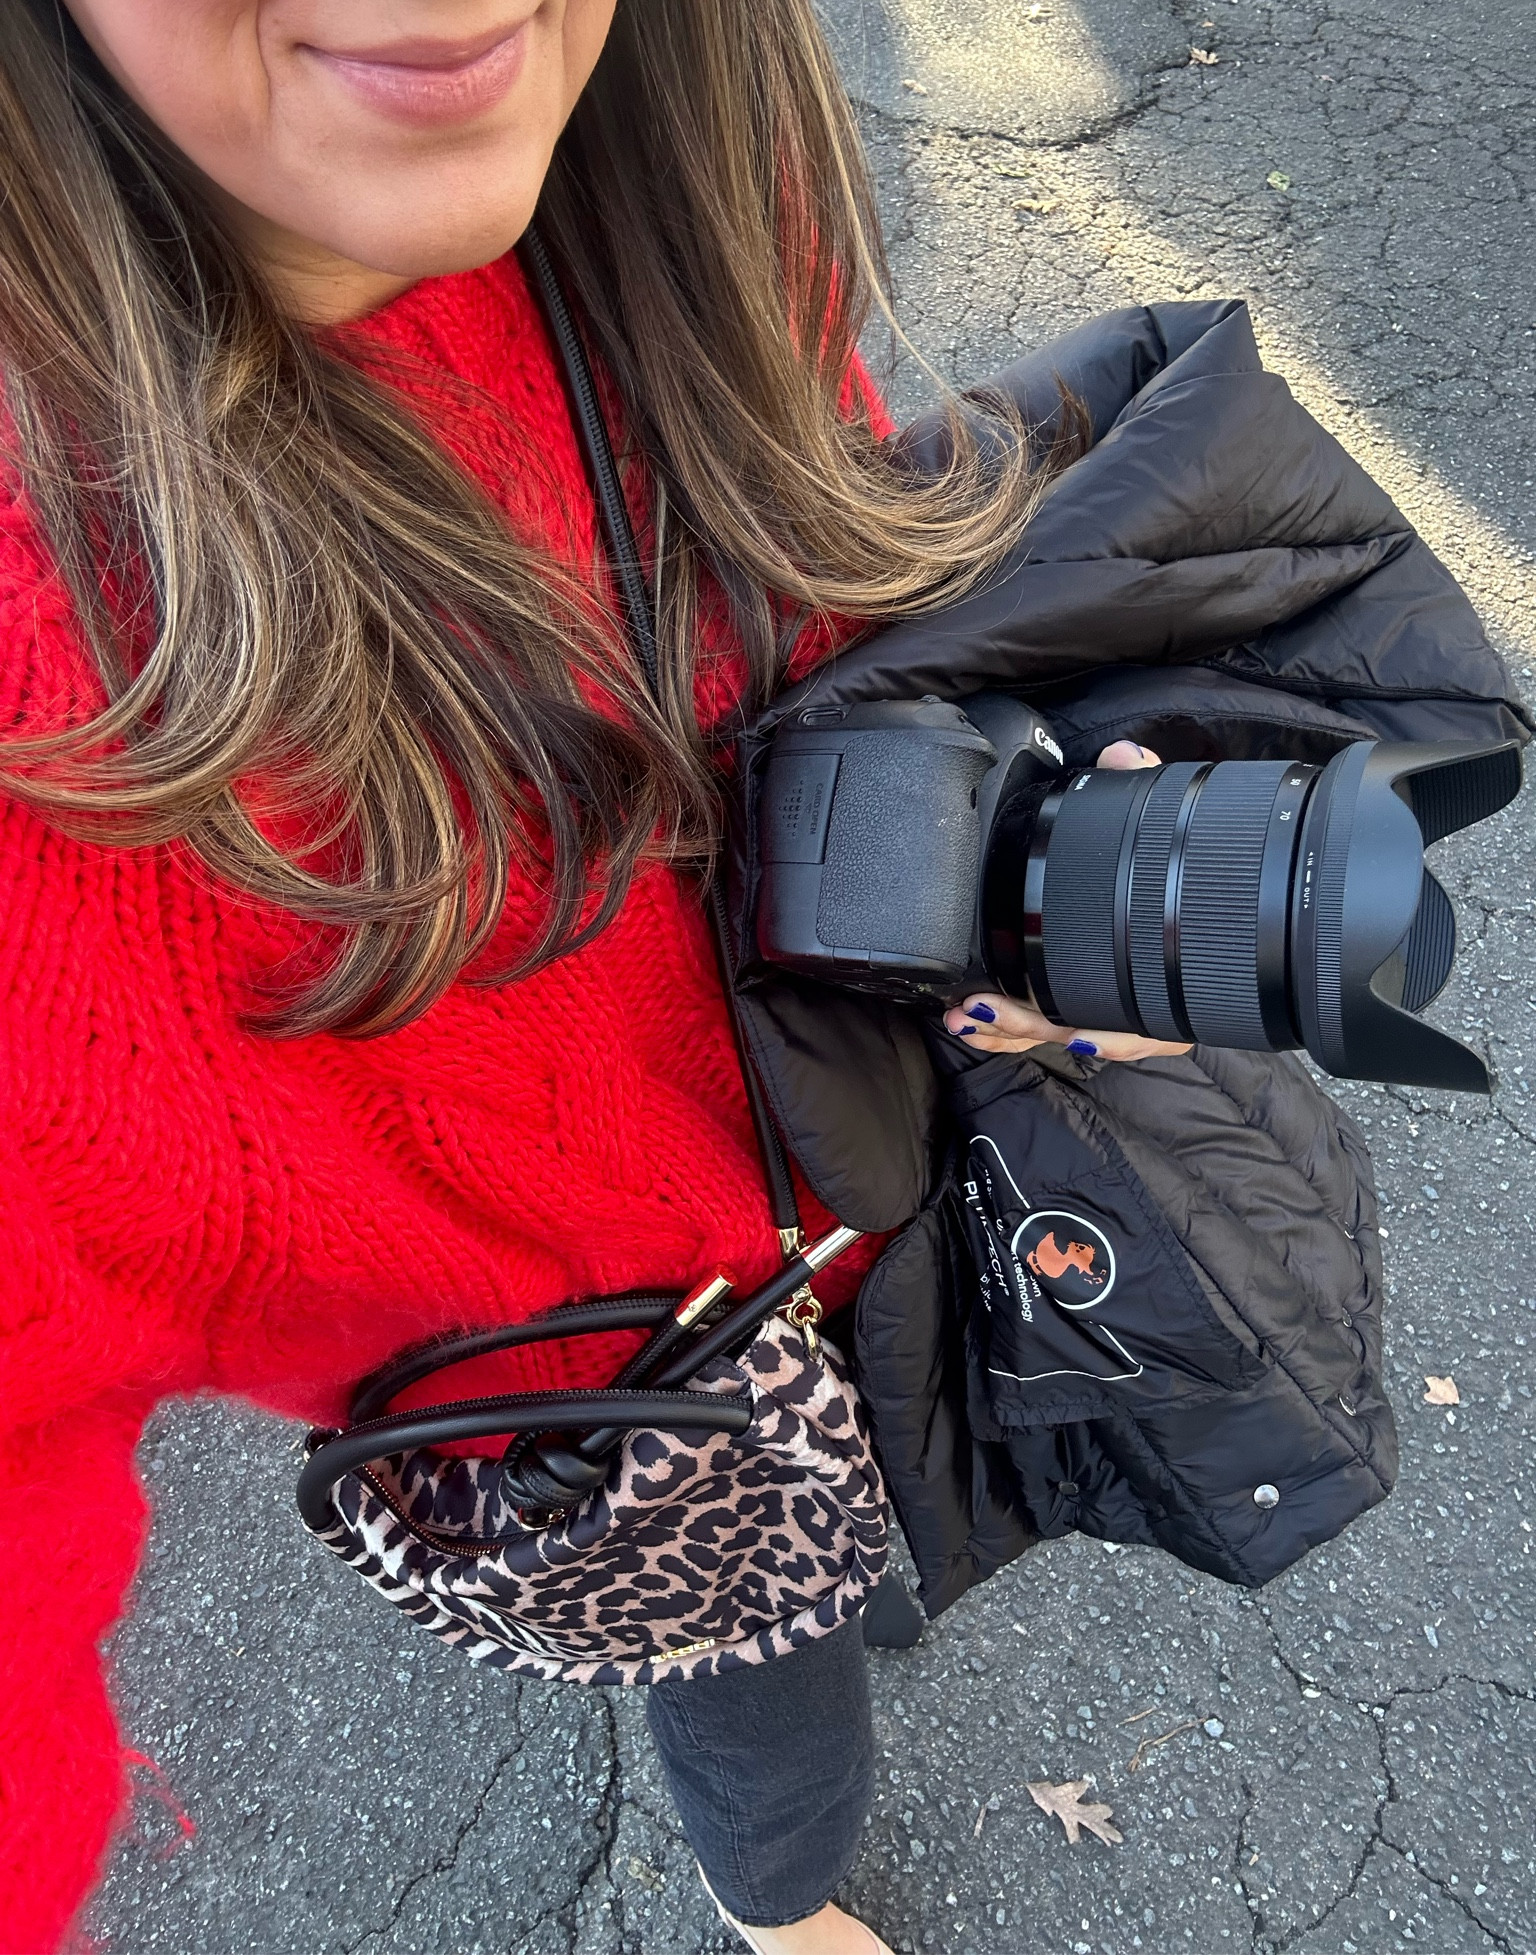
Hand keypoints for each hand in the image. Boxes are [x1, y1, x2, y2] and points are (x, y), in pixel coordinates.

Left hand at [941, 739, 1194, 1062]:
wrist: (1191, 880)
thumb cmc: (1170, 867)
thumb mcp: (1160, 824)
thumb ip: (1144, 788)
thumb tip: (1123, 759)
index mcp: (1171, 977)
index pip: (1148, 1020)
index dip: (1115, 1035)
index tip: (1076, 1032)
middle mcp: (1143, 1006)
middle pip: (1085, 1032)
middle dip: (1030, 1027)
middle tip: (985, 1009)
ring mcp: (1106, 1009)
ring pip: (1053, 1033)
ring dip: (1007, 1029)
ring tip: (965, 1016)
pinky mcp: (1072, 1002)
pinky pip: (1038, 1026)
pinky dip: (1005, 1028)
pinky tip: (973, 1024)